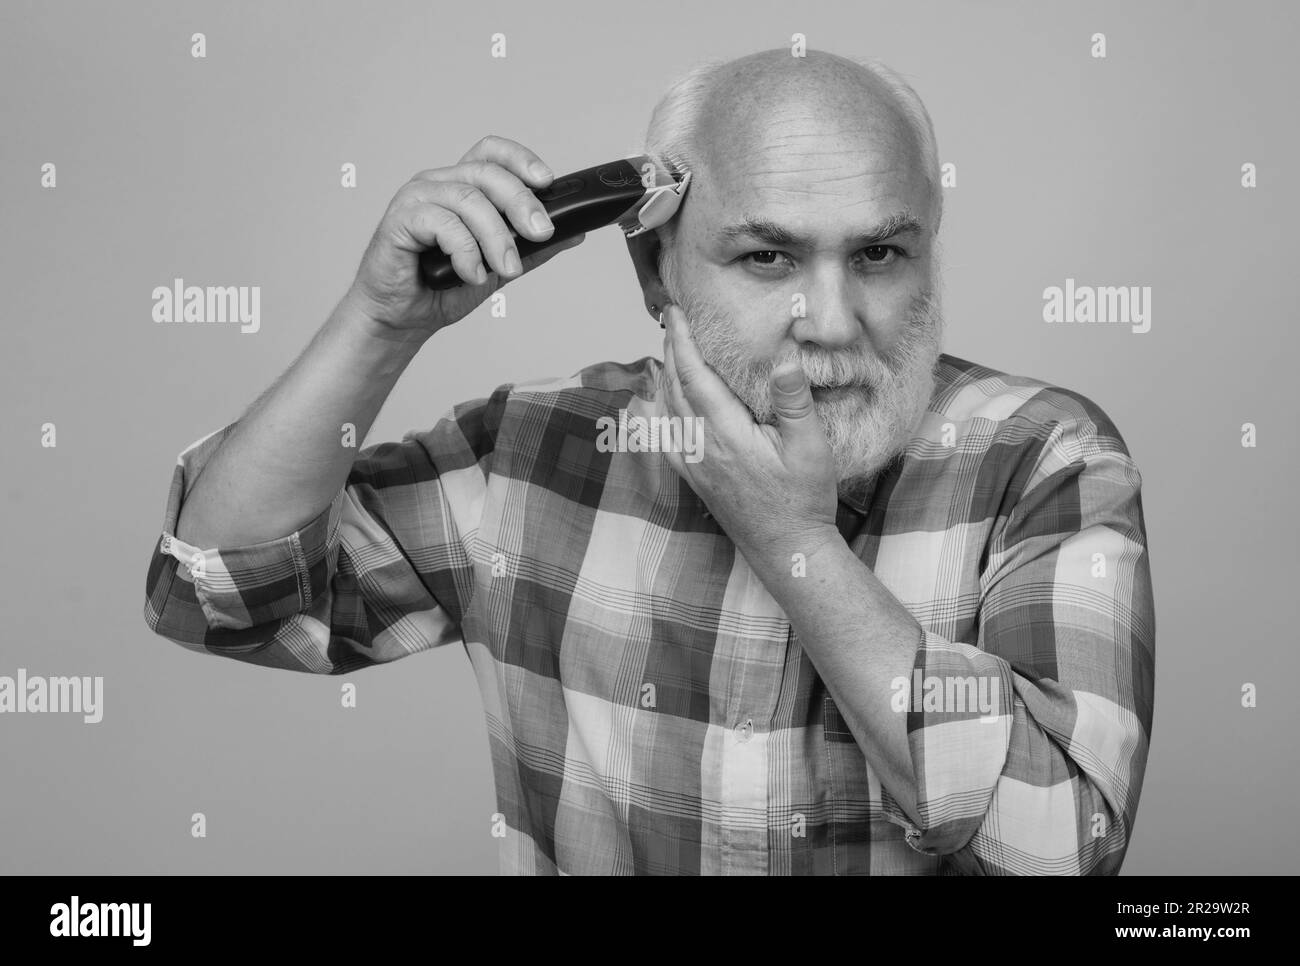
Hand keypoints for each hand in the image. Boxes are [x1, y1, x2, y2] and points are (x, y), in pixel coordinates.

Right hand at [345, 135, 585, 339]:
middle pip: (487, 173)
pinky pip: (442, 223)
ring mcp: (417, 198)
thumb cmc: (440, 288)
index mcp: (462, 186)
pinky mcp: (400, 219)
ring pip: (469, 200)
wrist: (402, 318)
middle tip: (541, 234)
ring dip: (496, 237)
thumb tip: (575, 232)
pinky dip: (465, 251)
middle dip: (522, 203)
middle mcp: (439, 183)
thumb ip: (533, 248)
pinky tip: (471, 275)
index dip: (521, 158)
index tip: (547, 180)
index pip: (492, 153)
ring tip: (506, 270)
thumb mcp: (498, 267)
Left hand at [658, 302, 839, 568]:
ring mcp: (693, 465)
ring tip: (669, 349)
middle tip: (672, 320)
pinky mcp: (694, 478)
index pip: (695, 376)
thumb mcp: (810, 448)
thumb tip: (784, 359)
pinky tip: (661, 400)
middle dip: (671, 350)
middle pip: (674, 387)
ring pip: (667, 409)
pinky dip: (661, 409)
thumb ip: (794, 402)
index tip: (674, 313)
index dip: (682, 341)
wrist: (787, 551)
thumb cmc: (802, 502)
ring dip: (666, 375)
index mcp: (726, 435)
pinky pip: (666, 435)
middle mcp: (701, 448)